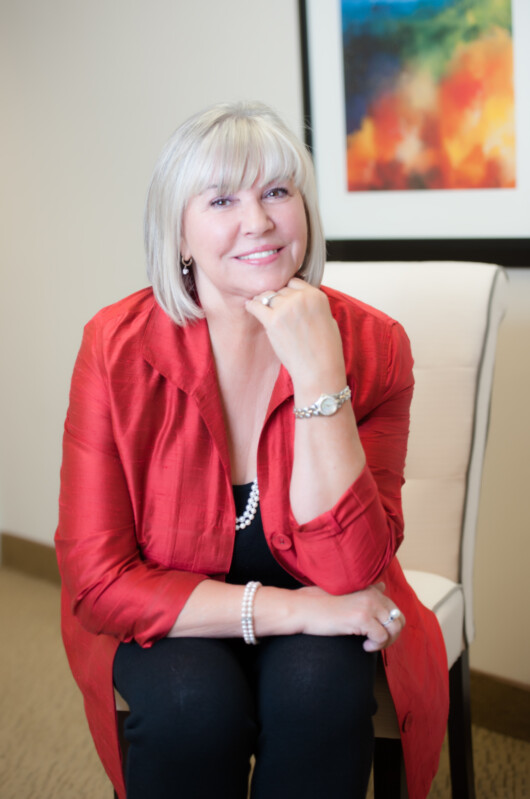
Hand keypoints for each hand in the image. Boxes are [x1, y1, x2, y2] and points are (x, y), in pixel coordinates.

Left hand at [245, 278, 346, 396]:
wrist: (319, 371)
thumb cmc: (326, 351)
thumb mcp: (328, 320)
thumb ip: (313, 306)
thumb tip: (302, 301)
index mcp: (317, 295)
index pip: (295, 282)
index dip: (289, 291)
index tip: (285, 299)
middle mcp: (301, 297)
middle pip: (281, 289)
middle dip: (278, 299)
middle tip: (275, 311)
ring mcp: (286, 308)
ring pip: (268, 296)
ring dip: (264, 302)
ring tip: (261, 308)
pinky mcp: (273, 320)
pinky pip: (256, 306)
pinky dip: (251, 306)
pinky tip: (250, 308)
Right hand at [293, 582, 404, 651]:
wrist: (303, 608)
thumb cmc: (319, 603)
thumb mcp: (345, 592)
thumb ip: (365, 590)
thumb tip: (382, 586)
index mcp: (369, 588)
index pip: (394, 608)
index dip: (389, 625)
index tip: (376, 633)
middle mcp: (372, 595)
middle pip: (399, 619)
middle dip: (392, 635)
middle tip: (376, 643)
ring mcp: (368, 606)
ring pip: (394, 629)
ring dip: (385, 642)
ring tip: (370, 645)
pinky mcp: (362, 618)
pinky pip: (382, 637)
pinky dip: (376, 646)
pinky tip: (363, 646)